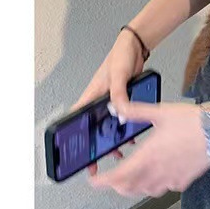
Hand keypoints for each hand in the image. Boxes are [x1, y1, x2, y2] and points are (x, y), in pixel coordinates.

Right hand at [72, 30, 144, 173]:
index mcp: (91, 95)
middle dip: (93, 145)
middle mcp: (99, 100)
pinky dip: (124, 130)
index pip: (76, 118)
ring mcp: (110, 101)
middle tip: (94, 161)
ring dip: (110, 139)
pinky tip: (130, 138)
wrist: (136, 47)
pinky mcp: (122, 100)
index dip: (73, 136)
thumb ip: (119, 94)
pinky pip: (121, 119)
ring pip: (107, 125)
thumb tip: (119, 112)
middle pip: (92, 127)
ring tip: (115, 154)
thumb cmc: (120, 56)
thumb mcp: (119, 75)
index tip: (74, 151)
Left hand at [88, 101, 209, 196]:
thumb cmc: (193, 121)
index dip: (102, 182)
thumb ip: (135, 111)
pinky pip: (165, 188)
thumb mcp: (160, 111)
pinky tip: (160, 174)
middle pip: (129, 189)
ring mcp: (171, 179)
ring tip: (133, 177)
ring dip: (135, 187)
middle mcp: (157, 172)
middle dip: (117, 186)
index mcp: (147, 156)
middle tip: (112, 178)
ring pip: (146, 191)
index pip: (117, 177)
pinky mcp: (184, 180)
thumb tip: (117, 108)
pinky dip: (157, 185)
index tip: (95, 180)